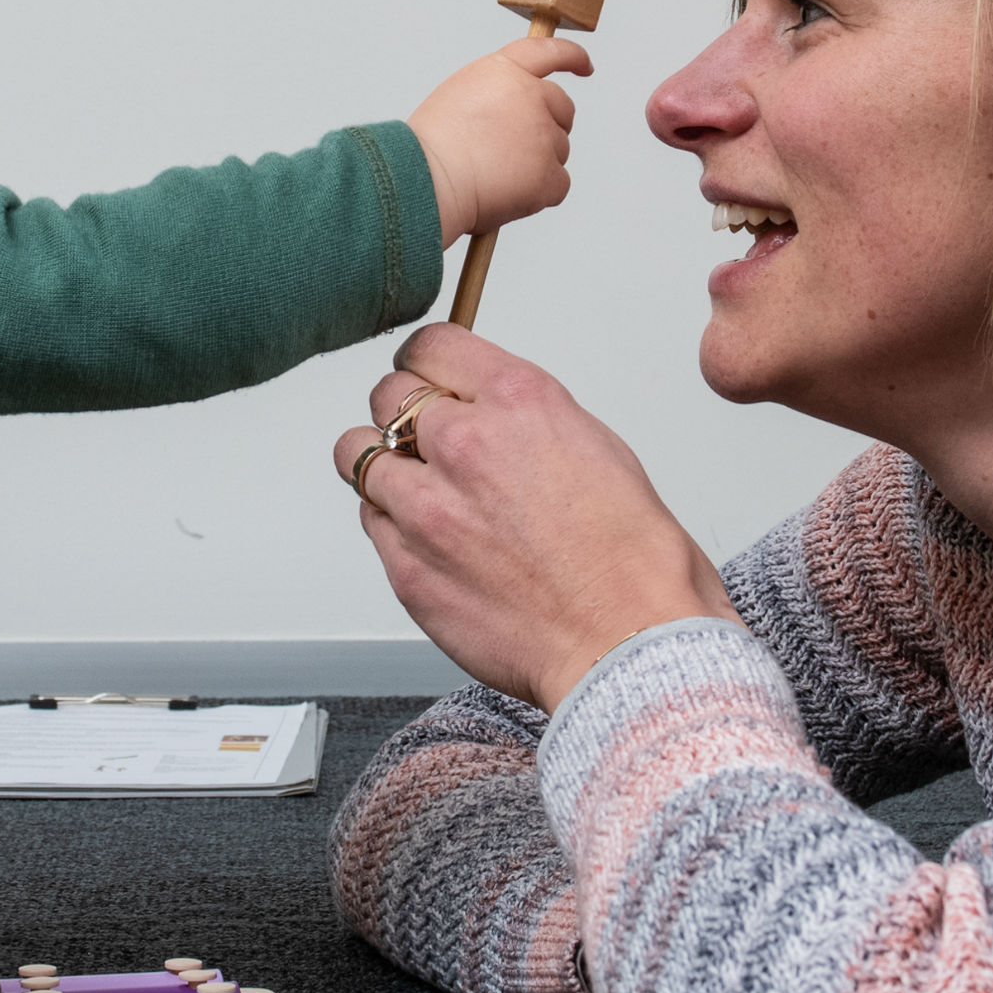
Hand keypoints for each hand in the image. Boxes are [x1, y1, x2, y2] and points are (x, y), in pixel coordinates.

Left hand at [333, 324, 737, 711]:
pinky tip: (429, 541)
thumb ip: (527, 423)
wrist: (628, 646)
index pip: (432, 345)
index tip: (429, 377)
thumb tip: (495, 418)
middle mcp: (464, 444)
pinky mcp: (407, 568)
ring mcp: (427, 509)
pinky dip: (390, 524)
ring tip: (415, 490)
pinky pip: (371, 523)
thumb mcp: (598, 449)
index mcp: (519, 401)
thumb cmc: (634, 562)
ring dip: (384, 467)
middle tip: (425, 440)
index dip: (427, 362)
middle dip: (404, 414)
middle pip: (387, 395)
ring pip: (358, 457)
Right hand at [407, 38, 592, 245]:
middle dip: (550, 126)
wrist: (426, 181)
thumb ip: (495, 98)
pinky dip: (539, 194)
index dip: (571, 57)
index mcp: (502, 72)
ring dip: (537, 163)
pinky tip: (508, 194)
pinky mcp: (549, 174)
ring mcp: (543, 135)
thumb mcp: (458, 99)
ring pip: (558, 150)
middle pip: (562, 109)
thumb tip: (513, 120)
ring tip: (495, 176)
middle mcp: (530, 96)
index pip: (547, 52)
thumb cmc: (428, 149)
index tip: (584, 66)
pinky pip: (558, 184)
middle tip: (520, 149)